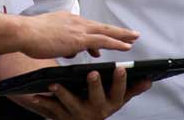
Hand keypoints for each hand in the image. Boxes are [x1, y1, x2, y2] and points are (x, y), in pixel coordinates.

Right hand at [18, 12, 138, 59]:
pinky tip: (126, 47)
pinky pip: (103, 40)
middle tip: (131, 33)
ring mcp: (78, 29)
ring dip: (121, 35)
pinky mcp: (79, 38)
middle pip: (101, 26)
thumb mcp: (49, 37)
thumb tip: (71, 50)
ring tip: (134, 38)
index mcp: (68, 20)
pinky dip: (116, 43)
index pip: (88, 26)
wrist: (24, 32)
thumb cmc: (31, 36)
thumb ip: (62, 42)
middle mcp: (75, 22)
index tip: (109, 36)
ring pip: (106, 32)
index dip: (100, 32)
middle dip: (117, 31)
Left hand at [25, 68, 151, 118]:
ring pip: (70, 105)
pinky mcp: (61, 117)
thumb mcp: (117, 98)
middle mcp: (96, 111)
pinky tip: (34, 95)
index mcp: (111, 104)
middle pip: (96, 98)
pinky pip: (50, 110)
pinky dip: (42, 103)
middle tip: (93, 73)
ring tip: (55, 83)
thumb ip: (132, 89)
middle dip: (95, 86)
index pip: (119, 92)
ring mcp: (78, 115)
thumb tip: (149, 79)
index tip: (121, 68)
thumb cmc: (101, 103)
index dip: (121, 81)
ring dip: (63, 94)